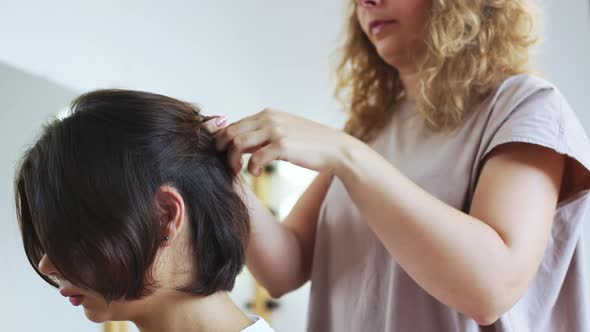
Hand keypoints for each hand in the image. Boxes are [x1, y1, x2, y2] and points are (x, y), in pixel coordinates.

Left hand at [202, 109, 352, 175]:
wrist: (336, 149)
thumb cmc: (310, 144)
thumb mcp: (284, 132)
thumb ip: (262, 135)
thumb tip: (239, 145)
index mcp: (268, 114)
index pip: (234, 123)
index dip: (222, 140)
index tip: (222, 155)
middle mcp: (269, 118)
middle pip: (230, 131)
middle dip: (222, 150)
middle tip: (228, 166)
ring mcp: (275, 130)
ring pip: (237, 143)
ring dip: (232, 160)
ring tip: (238, 170)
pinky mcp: (282, 145)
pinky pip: (255, 158)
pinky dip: (251, 168)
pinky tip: (257, 173)